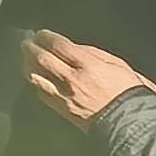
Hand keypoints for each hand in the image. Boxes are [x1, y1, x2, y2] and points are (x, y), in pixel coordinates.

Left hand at [22, 31, 154, 123]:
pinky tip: (35, 78)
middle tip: (27, 43)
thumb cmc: (128, 92)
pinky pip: (42, 94)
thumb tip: (74, 48)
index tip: (41, 33)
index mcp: (88, 65)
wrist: (129, 122)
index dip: (46, 37)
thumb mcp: (118, 64)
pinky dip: (35, 83)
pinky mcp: (62, 110)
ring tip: (26, 58)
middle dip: (31, 48)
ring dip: (27, 65)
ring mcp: (64, 96)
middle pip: (42, 59)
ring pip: (36, 77)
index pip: (58, 46)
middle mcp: (72, 79)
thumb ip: (94, 54)